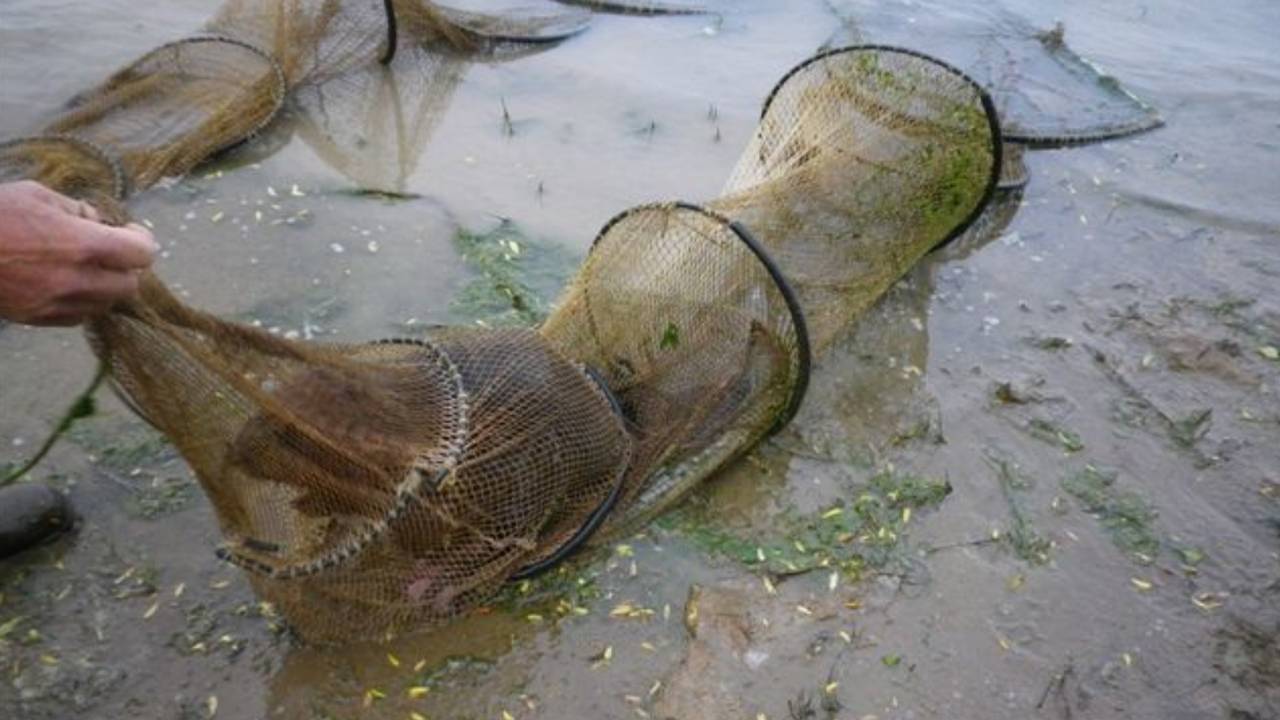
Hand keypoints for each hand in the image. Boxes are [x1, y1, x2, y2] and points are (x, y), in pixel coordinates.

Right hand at [0, 180, 156, 325]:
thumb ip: (77, 210)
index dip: (142, 240)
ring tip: (86, 266)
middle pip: (129, 285)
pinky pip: (78, 317)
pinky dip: (81, 302)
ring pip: (105, 304)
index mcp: (83, 244)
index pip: (142, 253)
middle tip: (112, 250)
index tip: (132, 232)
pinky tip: (65, 283)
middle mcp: (77, 280)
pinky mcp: (37, 318)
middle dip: (126, 267)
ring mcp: (57, 303)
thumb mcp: (37, 194)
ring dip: (104, 286)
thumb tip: (99, 221)